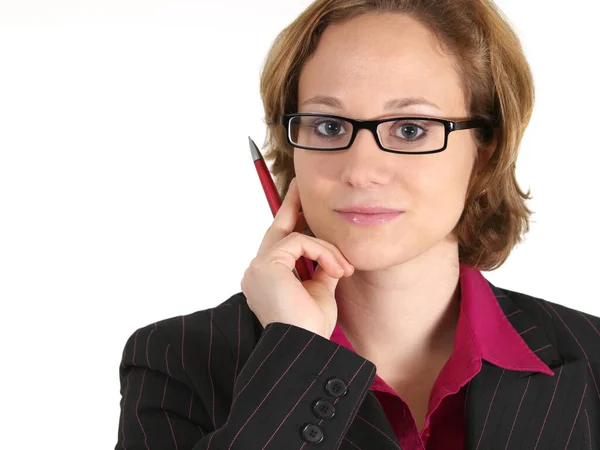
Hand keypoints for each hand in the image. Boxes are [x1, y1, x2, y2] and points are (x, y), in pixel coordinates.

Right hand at [241, 178, 353, 338]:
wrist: (305, 347)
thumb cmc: (310, 326)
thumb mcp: (320, 290)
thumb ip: (319, 266)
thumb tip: (328, 250)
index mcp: (267, 279)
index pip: (279, 243)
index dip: (289, 220)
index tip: (300, 202)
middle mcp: (256, 270)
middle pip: (277, 229)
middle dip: (292, 205)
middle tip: (300, 185)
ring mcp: (258, 266)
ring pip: (295, 237)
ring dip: (325, 249)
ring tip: (344, 269)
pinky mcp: (266, 264)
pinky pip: (299, 243)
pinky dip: (322, 253)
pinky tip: (336, 270)